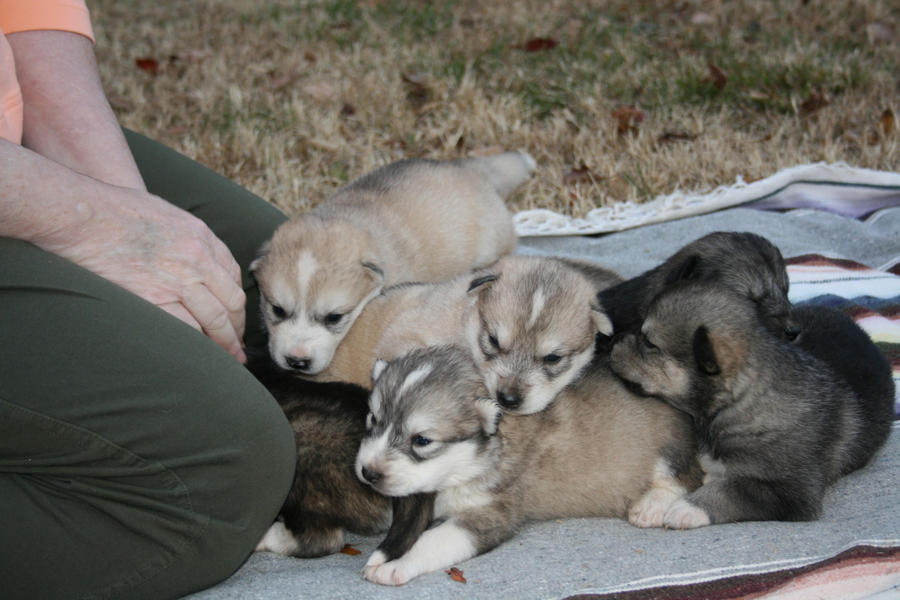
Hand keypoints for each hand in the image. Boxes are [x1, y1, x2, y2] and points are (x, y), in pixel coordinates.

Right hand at [36, 186, 246, 362]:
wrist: (85, 215)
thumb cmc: (118, 210)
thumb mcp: (167, 215)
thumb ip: (188, 238)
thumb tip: (198, 262)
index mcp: (202, 237)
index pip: (232, 276)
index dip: (236, 301)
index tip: (236, 317)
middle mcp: (198, 259)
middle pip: (231, 301)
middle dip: (237, 327)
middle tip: (238, 347)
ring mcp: (179, 280)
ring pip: (216, 319)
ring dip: (224, 342)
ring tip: (228, 358)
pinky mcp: (155, 297)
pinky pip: (186, 328)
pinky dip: (196, 344)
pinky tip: (199, 354)